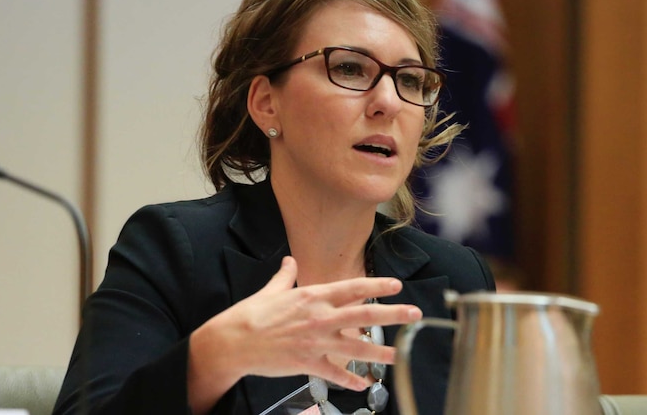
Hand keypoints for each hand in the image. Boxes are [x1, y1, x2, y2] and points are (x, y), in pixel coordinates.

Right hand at [187, 256, 421, 412]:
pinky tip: (362, 385)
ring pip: (356, 347)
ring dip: (379, 352)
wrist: (232, 343)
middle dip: (393, 314)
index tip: (396, 285)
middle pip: (364, 315)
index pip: (353, 287)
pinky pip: (334, 373)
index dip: (377, 285)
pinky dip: (349, 381)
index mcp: (313, 296)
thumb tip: (289, 261)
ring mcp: (315, 342)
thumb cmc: (250, 315)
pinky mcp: (307, 363)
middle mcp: (320, 317)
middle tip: (414, 314)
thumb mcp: (271, 290)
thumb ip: (285, 275)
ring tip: (397, 355)